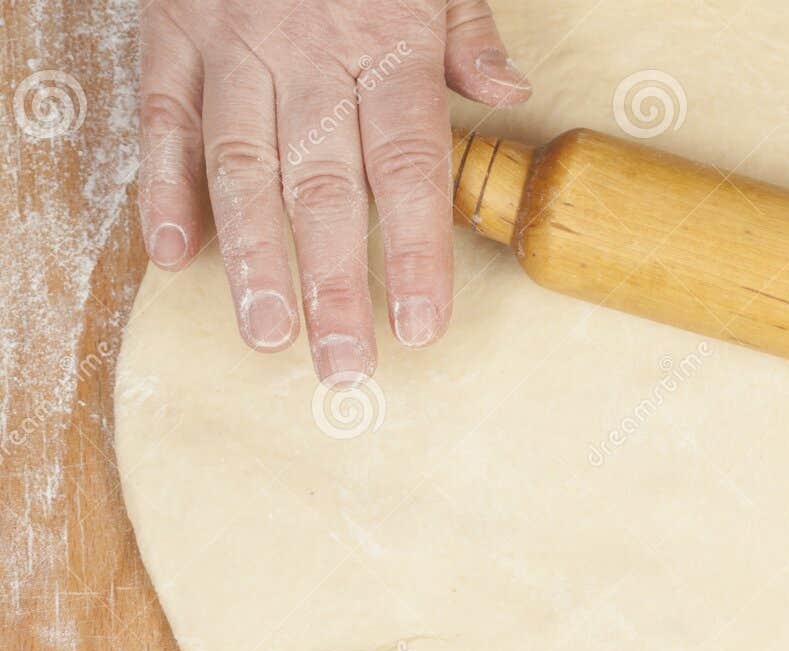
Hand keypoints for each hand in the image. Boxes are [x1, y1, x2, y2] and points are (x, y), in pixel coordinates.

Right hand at [137, 0, 529, 382]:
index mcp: (387, 41)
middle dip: (334, 283)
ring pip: (240, 165)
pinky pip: (163, 118)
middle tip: (344, 365)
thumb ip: (466, 30)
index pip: (407, 166)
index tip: (421, 326)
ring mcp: (232, 44)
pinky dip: (162, 187)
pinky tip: (172, 256)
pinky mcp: (170, 32)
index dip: (414, 252)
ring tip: (266, 336)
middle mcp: (308, 53)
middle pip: (322, 185)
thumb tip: (511, 91)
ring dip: (252, 257)